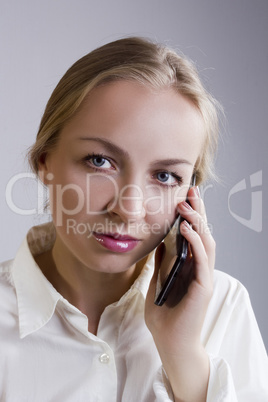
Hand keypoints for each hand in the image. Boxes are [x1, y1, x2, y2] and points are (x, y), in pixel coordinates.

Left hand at [145, 186, 214, 401]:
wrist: (170, 343)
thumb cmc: (164, 316)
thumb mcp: (158, 282)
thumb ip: (161, 264)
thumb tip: (159, 243)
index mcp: (190, 267)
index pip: (194, 236)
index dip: (191, 216)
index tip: (184, 196)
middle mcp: (201, 269)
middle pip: (203, 234)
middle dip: (198, 211)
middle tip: (192, 190)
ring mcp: (204, 277)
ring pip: (207, 242)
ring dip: (198, 221)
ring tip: (187, 204)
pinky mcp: (203, 287)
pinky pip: (202, 259)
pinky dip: (196, 241)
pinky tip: (186, 228)